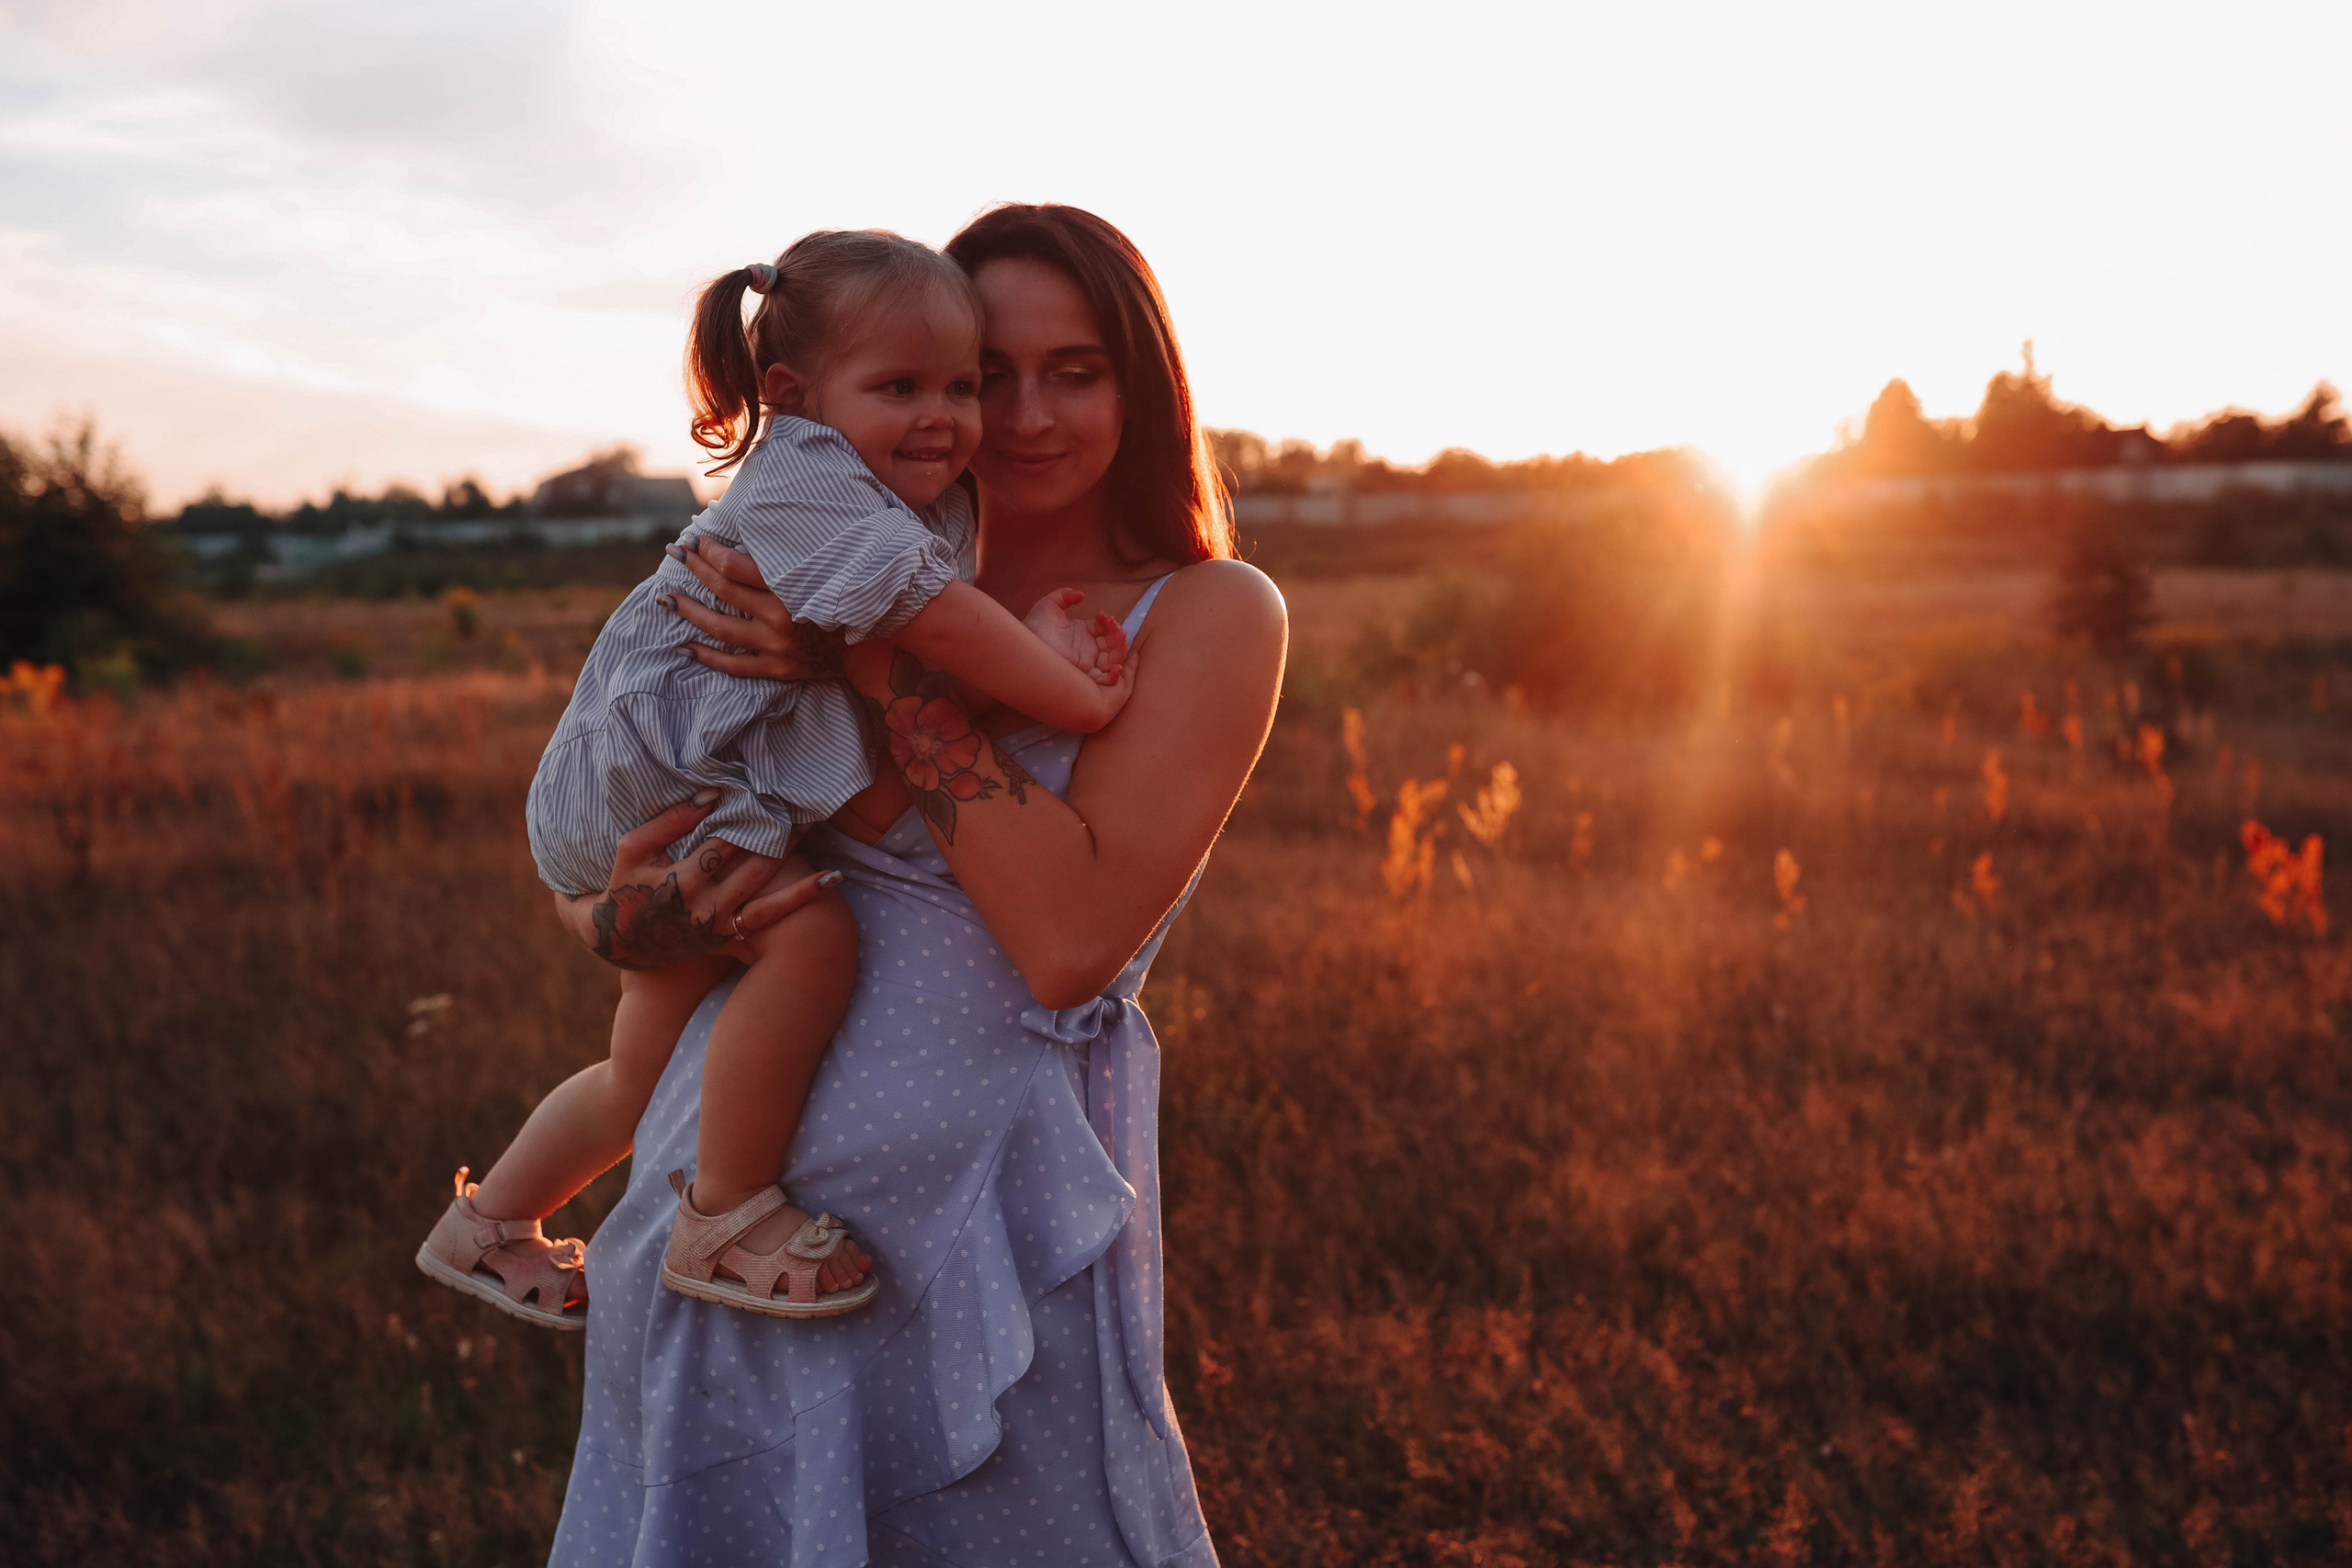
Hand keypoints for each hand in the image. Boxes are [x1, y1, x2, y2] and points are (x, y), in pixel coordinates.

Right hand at [552, 792, 839, 968]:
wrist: (622, 942)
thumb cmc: (626, 885)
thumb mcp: (633, 850)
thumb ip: (669, 821)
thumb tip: (712, 794)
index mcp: (680, 882)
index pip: (721, 842)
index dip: (746, 816)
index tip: (767, 790)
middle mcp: (706, 905)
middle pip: (751, 861)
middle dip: (774, 831)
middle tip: (800, 802)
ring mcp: (722, 922)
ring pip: (766, 884)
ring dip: (793, 854)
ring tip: (812, 824)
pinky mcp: (732, 932)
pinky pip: (773, 915)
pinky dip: (803, 896)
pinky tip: (833, 878)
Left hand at [662, 536, 850, 681]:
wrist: (875, 645)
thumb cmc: (846, 600)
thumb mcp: (821, 572)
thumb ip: (786, 561)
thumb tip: (745, 541)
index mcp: (793, 589)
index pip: (736, 567)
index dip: (710, 552)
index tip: (696, 541)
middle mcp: (781, 618)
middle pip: (724, 591)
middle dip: (694, 569)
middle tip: (674, 553)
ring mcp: (778, 647)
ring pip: (721, 628)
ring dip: (690, 612)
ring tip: (668, 599)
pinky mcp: (779, 669)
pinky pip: (735, 665)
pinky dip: (708, 656)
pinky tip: (686, 646)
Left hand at [1021, 588, 1129, 684]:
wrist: (1023, 644)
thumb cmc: (1033, 626)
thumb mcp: (1049, 605)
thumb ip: (1064, 596)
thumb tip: (1080, 594)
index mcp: (1082, 633)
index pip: (1104, 629)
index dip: (1109, 622)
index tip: (1103, 615)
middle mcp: (1087, 649)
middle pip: (1113, 644)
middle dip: (1118, 634)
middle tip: (1115, 626)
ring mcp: (1087, 662)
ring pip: (1113, 659)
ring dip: (1121, 649)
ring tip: (1120, 636)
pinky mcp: (1084, 675)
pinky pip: (1104, 679)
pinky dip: (1114, 676)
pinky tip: (1118, 667)